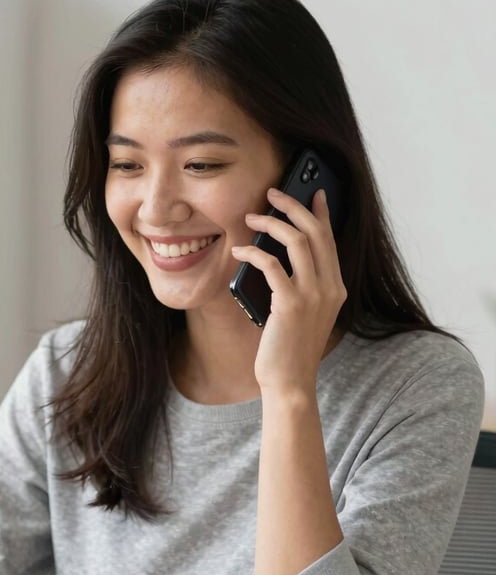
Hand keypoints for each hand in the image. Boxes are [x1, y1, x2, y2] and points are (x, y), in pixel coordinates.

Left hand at [231, 187, 345, 394]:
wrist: (290, 382)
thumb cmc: (290, 349)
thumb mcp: (304, 313)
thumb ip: (301, 286)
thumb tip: (276, 254)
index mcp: (335, 288)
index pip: (330, 240)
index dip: (321, 212)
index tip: (313, 192)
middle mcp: (330, 288)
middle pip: (315, 232)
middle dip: (293, 206)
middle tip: (273, 194)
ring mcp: (313, 295)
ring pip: (296, 240)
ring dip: (271, 223)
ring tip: (251, 218)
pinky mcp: (290, 304)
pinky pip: (271, 264)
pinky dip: (252, 253)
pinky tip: (238, 252)